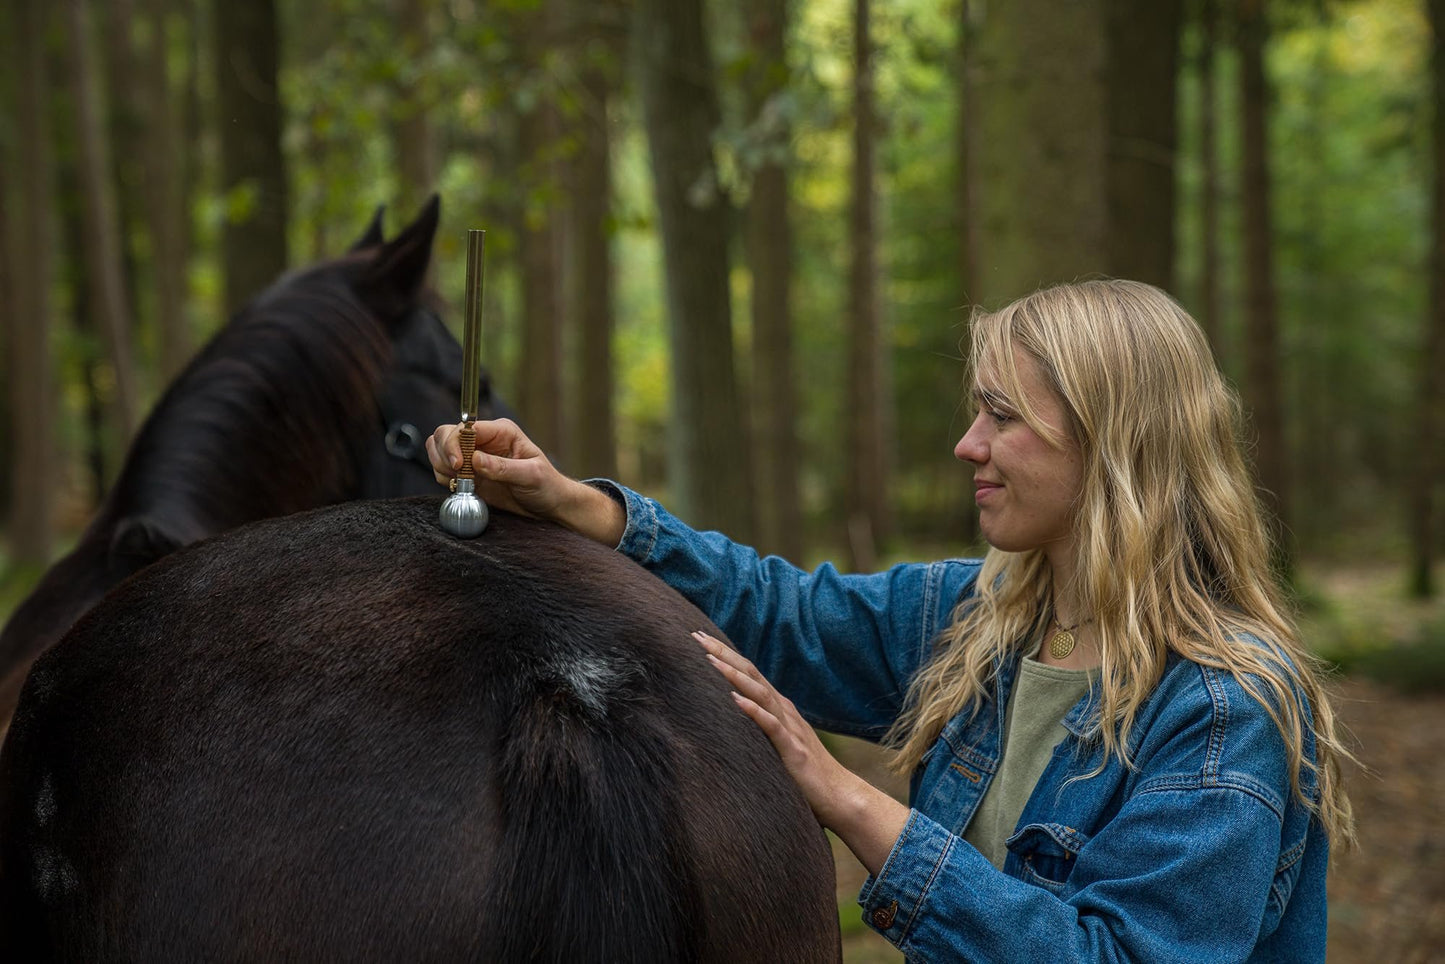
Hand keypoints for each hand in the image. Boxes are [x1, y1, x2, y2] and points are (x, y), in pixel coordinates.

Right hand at [427, 419, 624, 544]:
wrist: (549, 505)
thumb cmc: (547, 486)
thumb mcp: (531, 476)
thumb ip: (502, 468)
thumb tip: (475, 460)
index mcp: (501, 432)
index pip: (465, 428)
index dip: (455, 443)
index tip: (458, 464)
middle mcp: (484, 440)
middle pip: (445, 434)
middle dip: (444, 454)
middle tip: (457, 475)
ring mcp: (473, 456)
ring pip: (439, 451)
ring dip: (442, 467)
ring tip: (463, 483)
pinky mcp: (468, 474)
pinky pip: (443, 471)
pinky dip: (445, 479)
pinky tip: (462, 488)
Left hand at [693, 630, 911, 874]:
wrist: (839, 794)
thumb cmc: (806, 772)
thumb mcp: (779, 742)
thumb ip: (762, 725)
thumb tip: (733, 714)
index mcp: (779, 707)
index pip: (748, 673)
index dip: (725, 655)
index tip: (701, 639)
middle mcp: (784, 710)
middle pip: (751, 674)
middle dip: (723, 654)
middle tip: (697, 636)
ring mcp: (790, 727)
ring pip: (760, 693)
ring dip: (734, 675)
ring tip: (710, 660)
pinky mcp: (793, 749)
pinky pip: (771, 726)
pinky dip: (753, 711)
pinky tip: (735, 699)